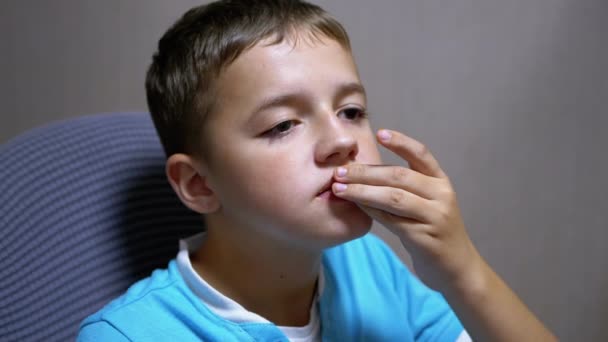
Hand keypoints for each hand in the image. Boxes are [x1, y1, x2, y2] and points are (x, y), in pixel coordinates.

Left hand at [332, 129, 481, 292]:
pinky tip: (355, 206)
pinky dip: (370, 210)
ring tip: (339, 189)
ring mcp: (435, 217)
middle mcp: (441, 195)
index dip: (401, 142)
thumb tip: (362, 173)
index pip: (421, 154)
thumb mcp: (426, 204)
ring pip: (393, 197)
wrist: (457, 268)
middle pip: (399, 176)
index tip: (379, 133)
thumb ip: (404, 188)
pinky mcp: (425, 238)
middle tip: (340, 172)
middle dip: (366, 172)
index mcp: (441, 182)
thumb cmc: (433, 232)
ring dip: (362, 191)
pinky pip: (392, 220)